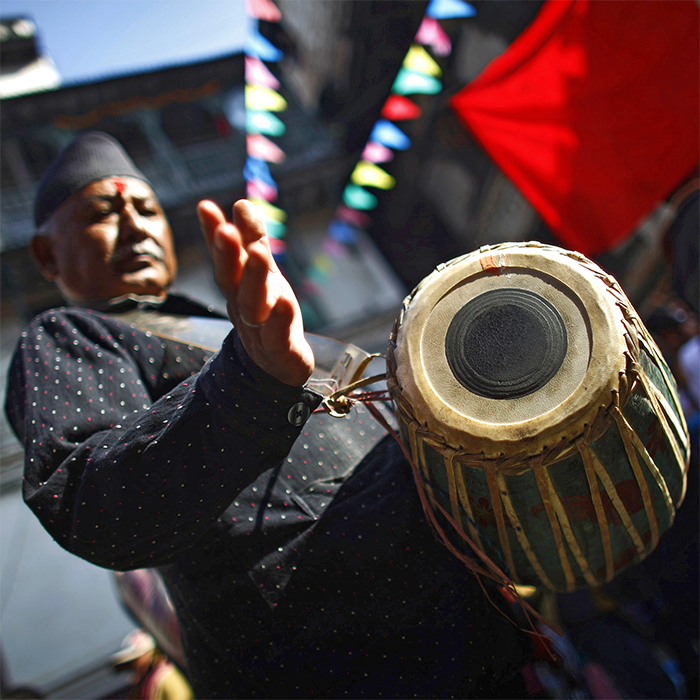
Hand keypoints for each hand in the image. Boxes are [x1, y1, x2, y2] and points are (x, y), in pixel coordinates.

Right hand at [197, 199, 313, 385]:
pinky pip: (278, 336)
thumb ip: (253, 242)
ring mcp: (259, 330)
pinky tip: (285, 303)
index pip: (223, 257)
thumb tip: (240, 203)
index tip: (206, 207)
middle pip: (231, 280)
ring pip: (253, 305)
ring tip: (257, 253)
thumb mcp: (262, 275)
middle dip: (228, 254)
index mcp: (237, 287)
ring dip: (253, 279)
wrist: (278, 366)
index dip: (213, 234)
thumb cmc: (269, 314)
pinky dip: (280, 321)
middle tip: (226, 230)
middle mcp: (243, 306)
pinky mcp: (280, 351)